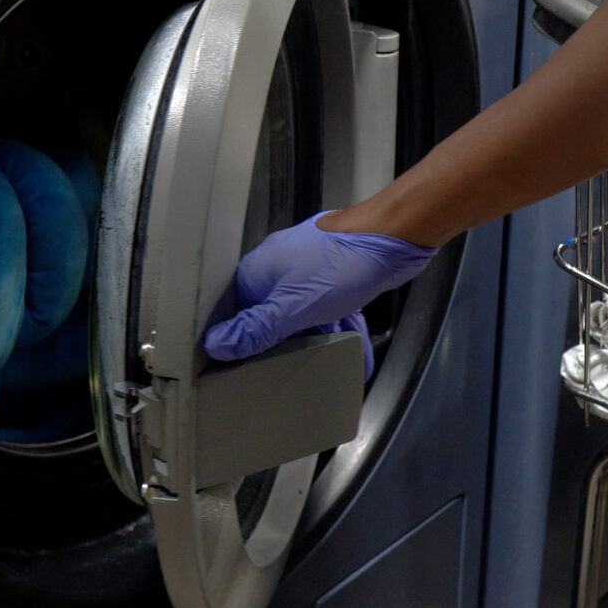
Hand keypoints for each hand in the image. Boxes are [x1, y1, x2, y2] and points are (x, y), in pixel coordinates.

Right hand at [203, 213, 437, 377]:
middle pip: (270, 313)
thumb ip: (257, 328)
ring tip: (325, 366)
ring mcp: (307, 269)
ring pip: (303, 313)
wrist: (390, 236)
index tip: (249, 365)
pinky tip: (355, 353)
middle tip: (288, 371)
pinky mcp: (333, 274)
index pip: (238, 313)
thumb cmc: (341, 263)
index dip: (243, 338)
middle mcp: (278, 267)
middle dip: (283, 342)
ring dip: (316, 338)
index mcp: (258, 271)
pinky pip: (330, 308)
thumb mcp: (294, 306)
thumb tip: (216, 344)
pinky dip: (340, 328)